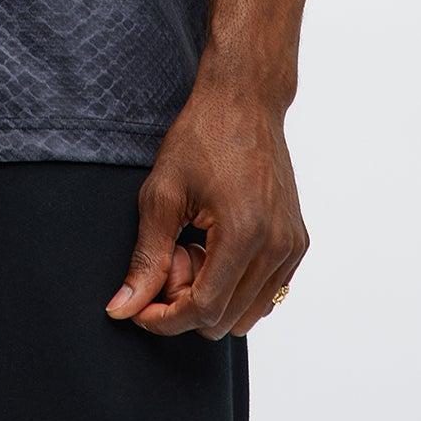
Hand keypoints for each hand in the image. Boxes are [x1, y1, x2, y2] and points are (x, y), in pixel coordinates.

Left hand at [105, 79, 309, 338]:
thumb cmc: (201, 137)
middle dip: (187, 303)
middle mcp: (277, 247)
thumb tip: (123, 310)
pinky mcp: (297, 243)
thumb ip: (145, 259)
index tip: (139, 307)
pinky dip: (235, 286)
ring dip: (213, 296)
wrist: (245, 101)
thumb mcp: (162, 194)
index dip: (165, 318)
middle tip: (169, 256)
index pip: (204, 309)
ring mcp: (292, 247)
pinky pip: (265, 294)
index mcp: (244, 233)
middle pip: (225, 319)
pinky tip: (214, 247)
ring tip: (193, 248)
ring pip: (247, 314)